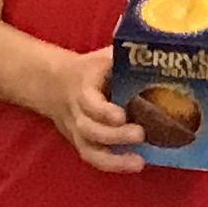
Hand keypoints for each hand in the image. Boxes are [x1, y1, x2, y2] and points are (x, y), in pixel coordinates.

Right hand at [39, 48, 146, 175]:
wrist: (54, 84)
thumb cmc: (91, 70)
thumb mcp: (103, 57)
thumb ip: (124, 53)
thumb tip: (153, 41)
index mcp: (82, 88)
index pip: (88, 102)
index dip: (103, 111)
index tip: (122, 115)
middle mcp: (77, 113)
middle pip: (90, 129)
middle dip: (114, 135)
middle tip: (141, 134)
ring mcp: (78, 131)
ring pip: (89, 150)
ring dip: (113, 159)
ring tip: (139, 162)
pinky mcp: (82, 143)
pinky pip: (93, 158)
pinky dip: (112, 165)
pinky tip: (134, 166)